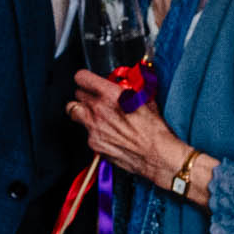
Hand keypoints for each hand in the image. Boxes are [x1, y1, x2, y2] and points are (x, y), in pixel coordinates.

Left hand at [67, 71, 201, 202]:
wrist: (159, 156)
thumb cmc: (156, 130)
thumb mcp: (145, 101)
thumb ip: (129, 91)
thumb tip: (126, 87)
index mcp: (111, 95)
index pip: (81, 77)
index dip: (85, 78)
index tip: (87, 81)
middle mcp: (98, 109)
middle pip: (77, 94)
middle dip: (86, 95)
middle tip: (95, 99)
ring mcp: (93, 127)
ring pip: (74, 112)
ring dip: (82, 111)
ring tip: (95, 114)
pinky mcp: (93, 143)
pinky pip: (85, 132)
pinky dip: (93, 131)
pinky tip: (106, 133)